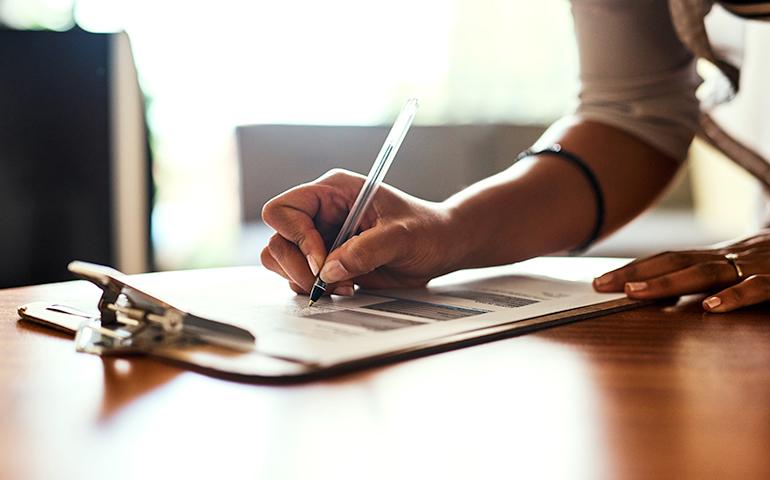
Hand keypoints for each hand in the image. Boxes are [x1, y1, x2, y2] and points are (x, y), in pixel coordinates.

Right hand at [260, 169, 456, 295]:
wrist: (442, 247)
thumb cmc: (427, 230)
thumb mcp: (403, 236)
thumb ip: (366, 250)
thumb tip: (329, 271)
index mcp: (333, 192)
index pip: (284, 209)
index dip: (296, 237)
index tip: (322, 261)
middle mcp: (321, 214)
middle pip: (277, 240)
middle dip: (296, 267)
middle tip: (325, 283)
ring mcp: (321, 239)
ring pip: (281, 261)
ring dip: (304, 281)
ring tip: (342, 286)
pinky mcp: (328, 262)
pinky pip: (299, 278)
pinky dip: (316, 289)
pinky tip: (347, 288)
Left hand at [593, 232, 769, 311]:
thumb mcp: (738, 268)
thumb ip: (706, 279)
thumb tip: (668, 296)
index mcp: (716, 256)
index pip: (666, 259)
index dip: (632, 268)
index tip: (599, 282)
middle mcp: (728, 256)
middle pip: (674, 262)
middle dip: (635, 274)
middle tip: (601, 286)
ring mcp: (753, 266)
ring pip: (705, 273)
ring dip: (667, 283)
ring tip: (635, 294)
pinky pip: (758, 289)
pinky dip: (735, 297)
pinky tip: (711, 308)